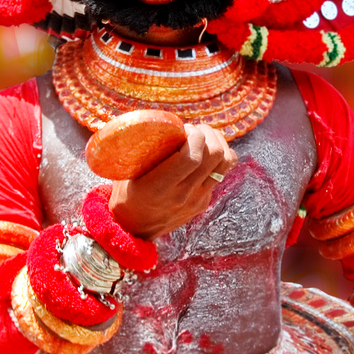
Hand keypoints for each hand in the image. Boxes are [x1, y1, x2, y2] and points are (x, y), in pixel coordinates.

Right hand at [108, 124, 236, 240]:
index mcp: (161, 186)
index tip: (184, 128)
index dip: (194, 135)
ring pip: (227, 162)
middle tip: (194, 130)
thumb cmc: (126, 194)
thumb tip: (160, 122)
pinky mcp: (205, 201)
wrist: (134, 230)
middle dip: (208, 133)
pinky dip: (217, 157)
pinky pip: (222, 172)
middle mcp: (183, 194)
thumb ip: (144, 150)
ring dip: (219, 143)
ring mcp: (198, 199)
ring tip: (204, 137)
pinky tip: (204, 152)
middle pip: (215, 155)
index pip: (192, 157)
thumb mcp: (127, 172)